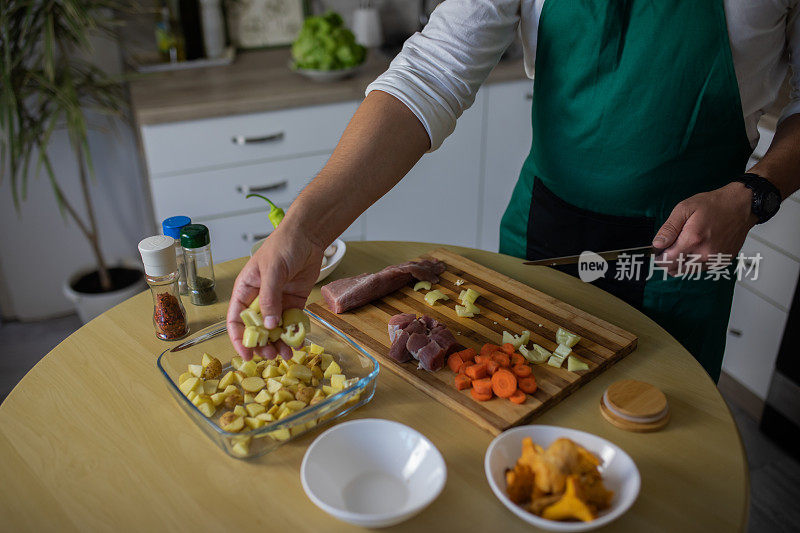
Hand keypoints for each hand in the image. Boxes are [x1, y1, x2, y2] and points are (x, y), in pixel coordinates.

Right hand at [226, 222, 324, 360]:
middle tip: (271, 355)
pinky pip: (292, 322)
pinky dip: (294, 333)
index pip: (236, 320)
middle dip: (262, 344)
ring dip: (279, 343)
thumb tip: (268, 326)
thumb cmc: (283, 246)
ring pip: (275, 329)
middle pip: (257, 329)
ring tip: (286, 354)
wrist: (308, 236)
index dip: (239, 339)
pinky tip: (298, 342)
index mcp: (245, 290)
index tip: (247, 355)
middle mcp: (260, 299)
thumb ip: (269, 299)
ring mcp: (278, 301)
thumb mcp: (272, 271)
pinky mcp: (294, 302)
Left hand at [652, 182, 757, 275]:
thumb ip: (669, 228)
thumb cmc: (713, 205)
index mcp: (693, 240)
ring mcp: (715, 259)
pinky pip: (702, 268)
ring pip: (688, 271)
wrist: (742, 206)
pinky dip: (695, 262)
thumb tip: (656, 244)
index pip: (667, 261)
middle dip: (668, 262)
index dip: (659, 257)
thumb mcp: (684, 208)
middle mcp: (705, 253)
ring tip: (684, 246)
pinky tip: (698, 247)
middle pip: (676, 270)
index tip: (658, 250)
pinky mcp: (723, 261)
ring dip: (681, 263)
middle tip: (669, 248)